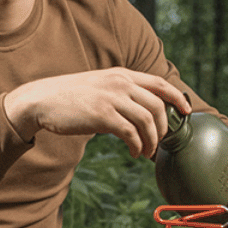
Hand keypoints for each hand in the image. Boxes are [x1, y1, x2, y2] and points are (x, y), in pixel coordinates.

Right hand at [3, 68, 189, 157]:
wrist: (41, 100)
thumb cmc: (69, 97)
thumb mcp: (99, 85)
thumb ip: (120, 92)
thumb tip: (140, 111)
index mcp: (121, 75)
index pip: (159, 83)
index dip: (177, 98)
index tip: (186, 111)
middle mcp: (120, 83)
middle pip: (158, 106)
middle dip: (164, 128)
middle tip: (159, 142)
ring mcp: (111, 98)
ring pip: (148, 121)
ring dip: (152, 141)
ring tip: (146, 151)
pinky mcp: (102, 115)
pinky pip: (131, 133)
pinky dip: (137, 146)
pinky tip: (134, 152)